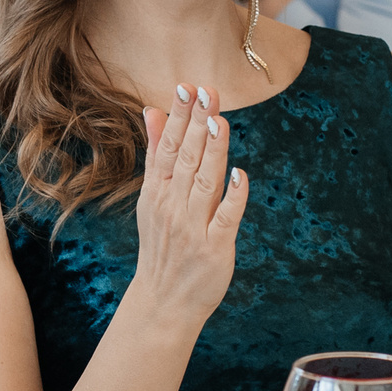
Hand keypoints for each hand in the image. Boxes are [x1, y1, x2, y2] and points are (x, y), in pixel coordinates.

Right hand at [128, 84, 250, 332]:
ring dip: (212, 152)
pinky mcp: (215, 248)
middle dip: (196, 124)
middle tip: (206, 91)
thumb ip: (156, 154)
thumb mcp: (151, 198)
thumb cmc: (163, 246)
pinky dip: (233, 198)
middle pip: (185, 159)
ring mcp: (193, 228)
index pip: (166, 148)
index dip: (177, 117)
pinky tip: (240, 175)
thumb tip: (153, 111)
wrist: (163, 302)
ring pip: (204, 183)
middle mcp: (172, 207)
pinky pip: (225, 219)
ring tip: (219, 121)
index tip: (185, 88)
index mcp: (156, 193)